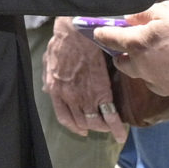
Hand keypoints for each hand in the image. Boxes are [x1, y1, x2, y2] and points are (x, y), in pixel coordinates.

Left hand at [45, 23, 125, 141]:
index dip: (74, 126)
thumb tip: (47, 88)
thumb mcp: (48, 61)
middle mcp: (69, 98)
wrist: (76, 34)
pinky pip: (110, 115)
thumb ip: (48, 78)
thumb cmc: (62, 43)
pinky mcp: (102, 91)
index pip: (64, 117)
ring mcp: (85, 97)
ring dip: (103, 128)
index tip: (82, 130)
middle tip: (99, 127)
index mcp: (55, 91)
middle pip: (81, 122)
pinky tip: (121, 134)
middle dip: (91, 128)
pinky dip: (116, 128)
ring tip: (112, 128)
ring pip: (95, 122)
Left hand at [89, 1, 168, 111]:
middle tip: (130, 45)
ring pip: (141, 74)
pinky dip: (162, 77)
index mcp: (137, 44)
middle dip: (121, 54)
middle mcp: (141, 66)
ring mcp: (156, 83)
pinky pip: (159, 84)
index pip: (108, 37)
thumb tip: (132, 17)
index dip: (100, 32)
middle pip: (122, 62)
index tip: (96, 31)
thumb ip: (147, 12)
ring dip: (143, 66)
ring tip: (159, 56)